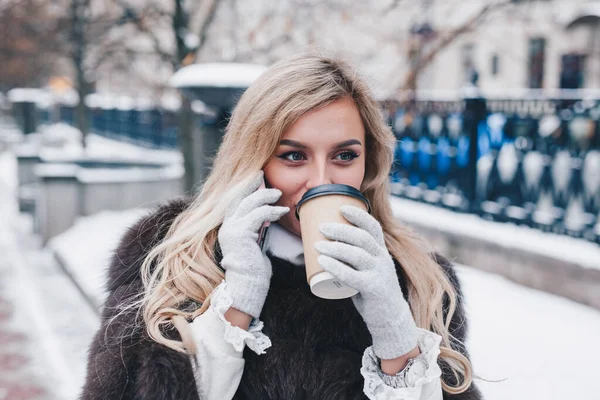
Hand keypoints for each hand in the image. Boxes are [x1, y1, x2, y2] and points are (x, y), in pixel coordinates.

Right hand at [218, 171, 289, 317]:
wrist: (247, 286)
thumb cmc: (254, 271)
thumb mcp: (254, 244)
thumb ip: (256, 230)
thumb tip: (266, 218)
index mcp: (229, 228)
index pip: (235, 202)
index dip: (245, 188)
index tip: (256, 178)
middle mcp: (227, 227)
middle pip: (239, 197)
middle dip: (251, 184)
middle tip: (263, 174)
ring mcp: (232, 229)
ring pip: (250, 203)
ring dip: (266, 196)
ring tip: (278, 194)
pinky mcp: (241, 233)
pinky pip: (259, 214)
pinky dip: (272, 210)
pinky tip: (282, 210)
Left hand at [314, 205, 418, 358]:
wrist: (390, 319)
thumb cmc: (372, 292)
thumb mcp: (368, 270)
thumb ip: (354, 260)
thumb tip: (326, 246)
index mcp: (382, 252)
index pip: (373, 227)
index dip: (358, 215)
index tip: (341, 208)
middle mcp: (383, 260)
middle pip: (362, 238)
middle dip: (340, 229)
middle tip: (321, 227)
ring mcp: (380, 274)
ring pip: (357, 254)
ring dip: (335, 247)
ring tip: (317, 244)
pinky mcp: (374, 289)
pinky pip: (353, 275)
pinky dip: (336, 267)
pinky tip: (323, 261)